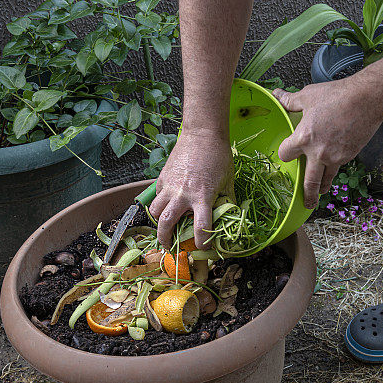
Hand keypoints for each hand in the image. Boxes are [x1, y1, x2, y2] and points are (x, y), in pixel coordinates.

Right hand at [149, 128, 232, 248]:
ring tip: (165, 227)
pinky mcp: (162, 178)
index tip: (203, 248)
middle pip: (165, 224)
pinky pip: (156, 197)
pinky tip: (168, 206)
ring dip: (158, 222)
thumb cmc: (219, 157)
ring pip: (154, 211)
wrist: (203, 134)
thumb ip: (226, 201)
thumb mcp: (228, 181)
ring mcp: (170, 186)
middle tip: (170, 246)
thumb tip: (227, 216)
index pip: (200, 228)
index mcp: (202, 197)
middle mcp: (182, 194)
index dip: (202, 243)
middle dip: (165, 240)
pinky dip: (160, 204)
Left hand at [272, 79, 382, 208]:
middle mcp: (318, 153)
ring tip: (320, 192)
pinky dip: (335, 168)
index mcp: (304, 138)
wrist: (366, 100)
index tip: (287, 153)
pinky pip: (338, 167)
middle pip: (309, 182)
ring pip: (326, 179)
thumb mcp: (308, 96)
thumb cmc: (337, 96)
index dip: (284, 153)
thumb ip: (290, 101)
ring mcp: (335, 157)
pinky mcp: (348, 156)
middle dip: (307, 195)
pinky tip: (334, 164)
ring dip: (322, 188)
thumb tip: (277, 96)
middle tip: (306, 202)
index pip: (285, 154)